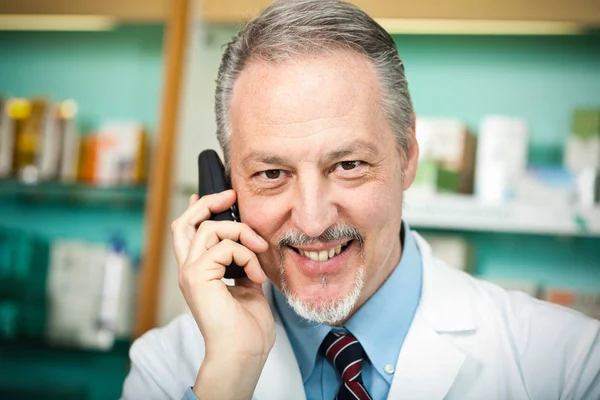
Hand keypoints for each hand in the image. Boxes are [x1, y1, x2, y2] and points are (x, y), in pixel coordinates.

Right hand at [171, 190, 274, 397]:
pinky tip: (256, 276)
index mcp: (200, 272)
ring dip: (241, 234)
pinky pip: (224, 247)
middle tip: (230, 195)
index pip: (189, 232)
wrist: (243, 352)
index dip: (199, 209)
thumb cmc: (247, 327)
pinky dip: (247, 256)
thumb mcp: (247, 286)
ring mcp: (190, 272)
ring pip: (208, 228)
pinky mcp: (197, 276)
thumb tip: (249, 245)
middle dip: (207, 202)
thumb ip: (242, 263)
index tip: (220, 196)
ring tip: (259, 252)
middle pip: (184, 222)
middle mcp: (189, 270)